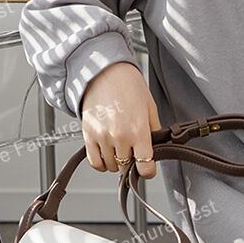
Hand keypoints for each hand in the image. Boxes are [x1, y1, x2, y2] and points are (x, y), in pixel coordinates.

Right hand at [80, 61, 160, 178]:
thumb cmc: (128, 86)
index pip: (145, 167)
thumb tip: (155, 148)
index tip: (148, 166)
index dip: (148, 170)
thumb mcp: (150, 107)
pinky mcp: (88, 135)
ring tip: (120, 148)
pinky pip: (94, 162)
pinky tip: (107, 155)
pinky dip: (101, 163)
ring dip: (117, 162)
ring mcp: (102, 137)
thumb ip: (154, 131)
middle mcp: (120, 137)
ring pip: (111, 166)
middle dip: (132, 163)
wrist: (105, 73)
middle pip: (126, 167)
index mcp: (138, 131)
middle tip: (133, 151)